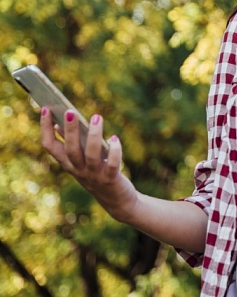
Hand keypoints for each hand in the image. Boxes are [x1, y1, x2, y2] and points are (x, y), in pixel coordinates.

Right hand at [40, 107, 137, 222]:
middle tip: (70, 111)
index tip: (46, 108)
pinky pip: (112, 165)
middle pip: (70, 150)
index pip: (50, 146)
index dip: (46, 128)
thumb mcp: (82, 161)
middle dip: (69, 130)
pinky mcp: (111, 180)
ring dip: (94, 136)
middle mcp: (78, 170)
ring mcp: (94, 176)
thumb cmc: (99, 174)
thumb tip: (59, 123)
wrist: (117, 201)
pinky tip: (115, 138)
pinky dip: (114, 151)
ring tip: (97, 117)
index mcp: (68, 164)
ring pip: (91, 155)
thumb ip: (71, 145)